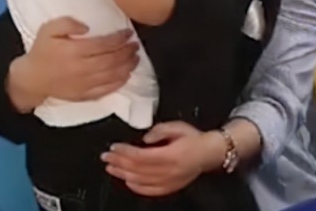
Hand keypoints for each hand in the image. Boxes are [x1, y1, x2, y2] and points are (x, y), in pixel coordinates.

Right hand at [7, 17, 138, 111]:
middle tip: (135, 44)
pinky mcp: (84, 96)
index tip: (128, 33)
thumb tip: (87, 26)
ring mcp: (83, 84)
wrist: (30, 80)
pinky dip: (119, 82)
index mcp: (74, 51)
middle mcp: (81, 69)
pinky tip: (127, 75)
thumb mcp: (48, 29)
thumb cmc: (42, 51)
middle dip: (127, 52)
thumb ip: (67, 23)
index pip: (104, 44)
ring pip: (112, 76)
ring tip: (136, 57)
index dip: (120, 38)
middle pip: (112, 60)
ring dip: (128, 66)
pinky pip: (106, 90)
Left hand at [102, 122, 226, 196]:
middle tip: (106, 156)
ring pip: (139, 181)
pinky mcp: (169, 188)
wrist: (209, 153)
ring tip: (111, 167)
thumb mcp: (178, 126)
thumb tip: (145, 137)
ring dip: (122, 174)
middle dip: (118, 162)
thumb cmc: (194, 139)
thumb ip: (160, 129)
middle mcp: (168, 171)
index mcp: (171, 155)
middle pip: (137, 169)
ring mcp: (168, 182)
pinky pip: (148, 190)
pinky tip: (127, 181)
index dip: (125, 152)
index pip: (140, 156)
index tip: (114, 147)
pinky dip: (135, 186)